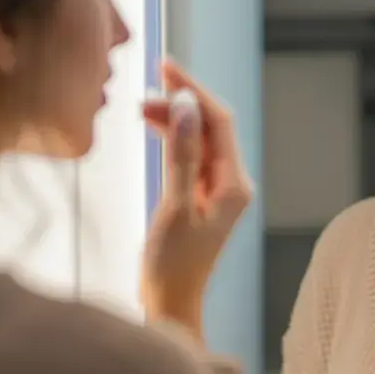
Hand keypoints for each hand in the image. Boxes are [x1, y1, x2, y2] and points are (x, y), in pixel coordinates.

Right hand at [140, 60, 253, 337]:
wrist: (169, 306)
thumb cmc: (171, 265)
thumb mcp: (174, 206)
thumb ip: (181, 154)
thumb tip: (184, 106)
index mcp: (234, 184)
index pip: (218, 121)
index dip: (194, 90)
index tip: (166, 67)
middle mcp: (232, 183)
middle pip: (210, 126)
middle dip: (181, 102)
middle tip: (146, 86)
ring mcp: (217, 190)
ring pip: (197, 139)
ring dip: (172, 119)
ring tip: (140, 107)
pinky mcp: (200, 197)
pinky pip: (189, 156)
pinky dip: (171, 138)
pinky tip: (151, 126)